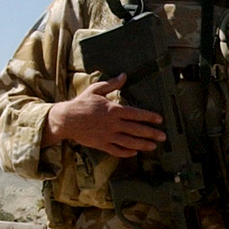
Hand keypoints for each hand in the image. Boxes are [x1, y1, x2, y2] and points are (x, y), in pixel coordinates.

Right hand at [43, 74, 164, 156]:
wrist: (66, 119)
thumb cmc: (81, 103)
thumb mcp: (96, 89)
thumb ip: (112, 84)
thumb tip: (124, 75)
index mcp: (113, 110)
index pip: (136, 114)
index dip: (149, 117)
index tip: (159, 119)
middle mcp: (113, 124)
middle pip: (136, 130)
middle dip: (151, 133)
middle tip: (163, 136)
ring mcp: (107, 136)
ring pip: (129, 142)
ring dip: (143, 145)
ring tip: (153, 146)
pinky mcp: (101, 144)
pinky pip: (117, 151)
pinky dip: (127, 152)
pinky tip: (135, 153)